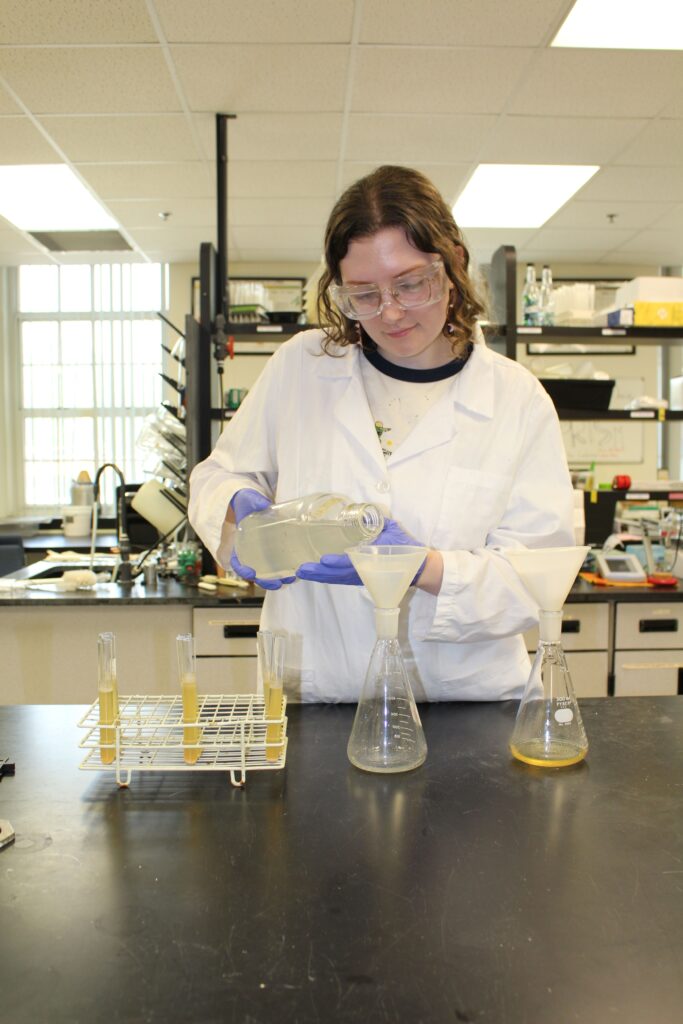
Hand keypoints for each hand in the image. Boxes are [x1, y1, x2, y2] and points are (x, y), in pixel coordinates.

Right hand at [229, 488, 295, 590]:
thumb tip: (263, 505)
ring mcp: (262, 555)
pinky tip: (296, 572)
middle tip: (277, 583)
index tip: (251, 573)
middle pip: (255, 574)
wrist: (254, 503)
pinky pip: (278, 565)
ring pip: (267, 573)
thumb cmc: (247, 503)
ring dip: (278, 580)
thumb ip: (253, 502)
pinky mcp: (274, 552)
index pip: (237, 563)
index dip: (242, 570)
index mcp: (238, 545)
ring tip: (290, 580)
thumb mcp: (247, 500)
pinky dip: (286, 571)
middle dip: (265, 581)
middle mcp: (249, 553)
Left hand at [296, 518, 426, 586]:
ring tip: (302, 572)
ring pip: (337, 579)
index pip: (352, 564)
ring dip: (320, 576)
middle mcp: (364, 572)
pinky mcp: (360, 578)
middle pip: (339, 575)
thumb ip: (378, 522)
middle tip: (302, 569)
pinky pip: (340, 579)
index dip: (337, 563)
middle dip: (320, 573)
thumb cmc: (406, 548)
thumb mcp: (393, 530)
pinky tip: (314, 574)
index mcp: (373, 562)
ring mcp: (361, 577)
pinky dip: (327, 577)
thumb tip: (363, 512)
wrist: (419, 568)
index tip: (324, 561)